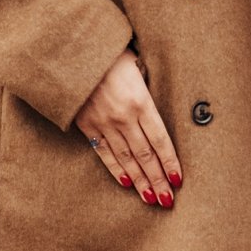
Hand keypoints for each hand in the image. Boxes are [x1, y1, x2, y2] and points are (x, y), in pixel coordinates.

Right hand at [76, 50, 181, 207]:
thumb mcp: (137, 63)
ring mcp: (103, 123)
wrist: (72, 50)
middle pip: (145, 155)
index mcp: (140, 100)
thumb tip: (158, 104)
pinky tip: (126, 183)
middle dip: (158, 179)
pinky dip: (115, 169)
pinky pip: (103, 152)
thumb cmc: (109, 53)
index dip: (170, 162)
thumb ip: (148, 87)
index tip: (178, 180)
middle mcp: (123, 117)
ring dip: (140, 181)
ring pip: (126, 158)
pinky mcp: (86, 125)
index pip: (160, 139)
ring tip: (151, 198)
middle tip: (167, 200)